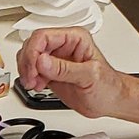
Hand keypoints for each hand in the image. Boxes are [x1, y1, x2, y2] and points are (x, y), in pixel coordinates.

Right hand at [15, 27, 131, 118]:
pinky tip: (37, 86)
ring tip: (34, 83)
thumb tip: (42, 60)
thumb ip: (64, 69)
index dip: (34, 52)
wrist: (111, 102)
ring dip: (26, 70)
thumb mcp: (89, 76)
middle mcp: (64, 46)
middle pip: (32, 45)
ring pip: (29, 56)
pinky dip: (29, 78)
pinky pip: (31, 69)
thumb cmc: (108, 87)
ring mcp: (56, 59)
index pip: (44, 36)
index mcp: (75, 38)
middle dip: (28, 62)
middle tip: (32, 78)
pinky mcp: (51, 72)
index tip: (34, 69)